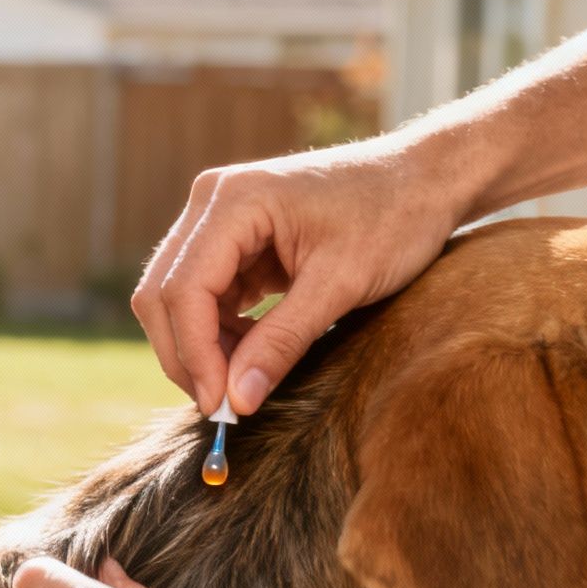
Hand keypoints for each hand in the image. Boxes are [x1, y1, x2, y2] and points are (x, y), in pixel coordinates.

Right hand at [132, 133, 477, 415]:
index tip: (219, 406)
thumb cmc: (392, 218)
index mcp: (233, 201)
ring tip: (243, 384)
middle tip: (223, 406)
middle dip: (186, 355)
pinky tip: (251, 356)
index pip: (183, 290)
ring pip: (177, 299)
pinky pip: (205, 296)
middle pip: (163, 294)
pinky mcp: (233, 241)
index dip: (194, 354)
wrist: (423, 181)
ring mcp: (219, 220)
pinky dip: (220, 334)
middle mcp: (212, 203)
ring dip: (201, 348)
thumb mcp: (340, 285)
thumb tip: (237, 401)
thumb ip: (282, 342)